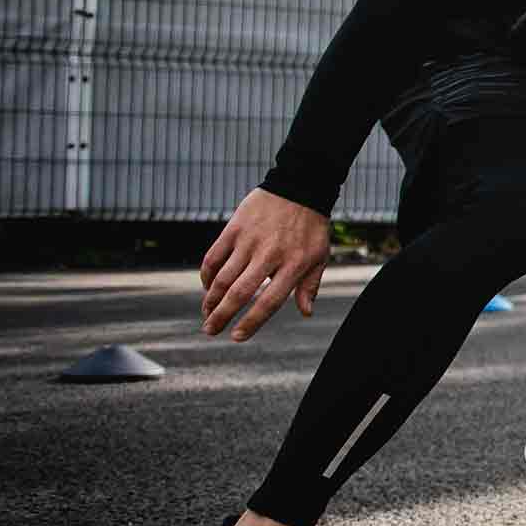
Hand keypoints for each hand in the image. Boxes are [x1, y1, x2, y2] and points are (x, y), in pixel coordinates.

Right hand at [200, 188, 330, 340]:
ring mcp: (249, 241)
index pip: (268, 302)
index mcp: (293, 265)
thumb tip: (305, 313)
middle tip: (210, 331)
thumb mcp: (319, 256)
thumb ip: (310, 285)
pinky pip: (213, 256)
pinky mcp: (234, 229)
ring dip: (211, 300)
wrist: (299, 188)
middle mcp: (269, 255)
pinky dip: (207, 275)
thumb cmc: (311, 227)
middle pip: (239, 293)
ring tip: (206, 314)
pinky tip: (207, 287)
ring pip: (223, 277)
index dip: (251, 322)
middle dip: (222, 316)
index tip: (237, 337)